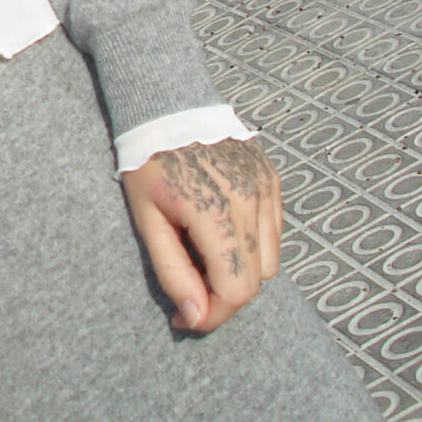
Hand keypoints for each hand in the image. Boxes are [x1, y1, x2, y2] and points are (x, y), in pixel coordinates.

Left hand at [122, 137, 282, 334]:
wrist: (166, 104)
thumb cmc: (148, 161)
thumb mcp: (147, 219)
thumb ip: (173, 271)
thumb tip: (195, 317)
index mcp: (217, 213)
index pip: (236, 291)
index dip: (212, 314)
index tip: (184, 317)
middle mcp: (251, 202)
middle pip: (256, 280)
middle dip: (224, 294)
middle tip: (190, 283)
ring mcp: (266, 188)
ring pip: (271, 260)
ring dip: (242, 269)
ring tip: (204, 251)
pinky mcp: (272, 179)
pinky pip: (274, 230)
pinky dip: (254, 243)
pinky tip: (221, 228)